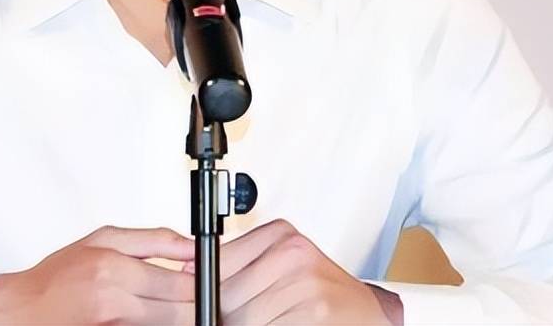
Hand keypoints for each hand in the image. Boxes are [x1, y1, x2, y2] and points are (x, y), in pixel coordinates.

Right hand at [0, 225, 196, 324]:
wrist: (19, 311)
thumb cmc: (56, 276)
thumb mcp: (102, 239)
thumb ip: (153, 240)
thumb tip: (192, 246)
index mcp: (114, 269)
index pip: (180, 282)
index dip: (206, 285)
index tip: (216, 280)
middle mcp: (114, 300)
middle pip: (181, 311)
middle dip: (201, 307)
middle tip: (209, 298)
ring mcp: (112, 325)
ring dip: (185, 318)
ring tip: (187, 307)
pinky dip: (162, 325)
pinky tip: (163, 316)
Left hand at [182, 219, 402, 324]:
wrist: (368, 315)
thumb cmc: (322, 294)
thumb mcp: (281, 266)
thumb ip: (238, 265)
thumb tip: (184, 271)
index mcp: (281, 236)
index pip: (218, 262)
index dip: (201, 290)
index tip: (192, 303)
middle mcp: (293, 255)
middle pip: (226, 296)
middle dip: (222, 315)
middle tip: (230, 316)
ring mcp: (304, 285)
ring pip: (243, 319)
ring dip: (242, 325)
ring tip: (264, 319)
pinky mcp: (313, 313)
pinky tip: (276, 323)